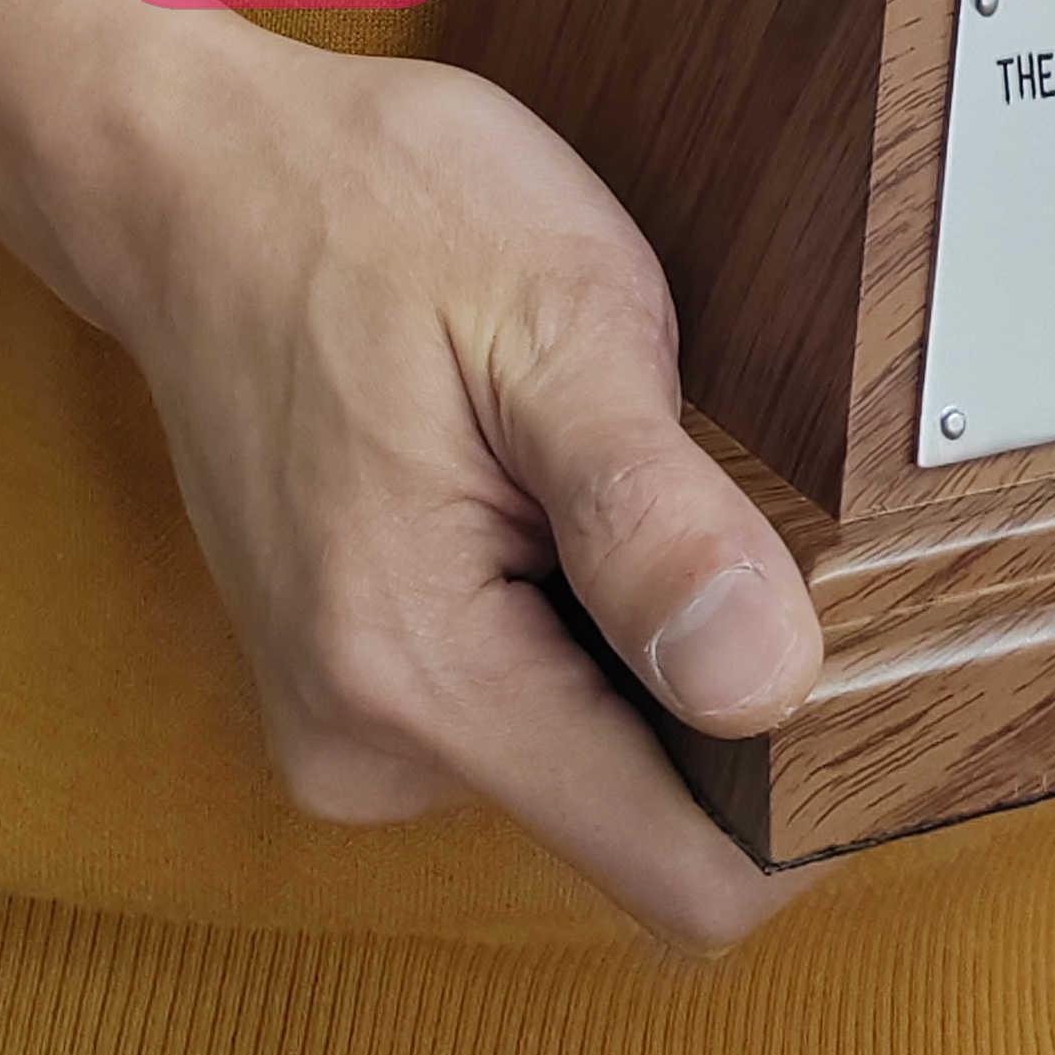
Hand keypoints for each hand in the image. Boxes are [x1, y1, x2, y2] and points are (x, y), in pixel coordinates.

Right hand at [73, 6, 823, 947]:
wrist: (197, 177)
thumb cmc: (375, 211)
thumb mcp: (555, 315)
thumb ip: (653, 516)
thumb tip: (766, 682)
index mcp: (416, 675)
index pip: (681, 877)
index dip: (805, 798)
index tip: (857, 651)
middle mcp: (365, 749)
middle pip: (647, 817)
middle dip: (708, 679)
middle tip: (700, 488)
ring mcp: (344, 726)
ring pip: (592, 755)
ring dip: (633, 634)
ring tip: (593, 463)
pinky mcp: (349, 687)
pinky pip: (523, 704)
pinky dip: (569, 614)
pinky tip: (539, 485)